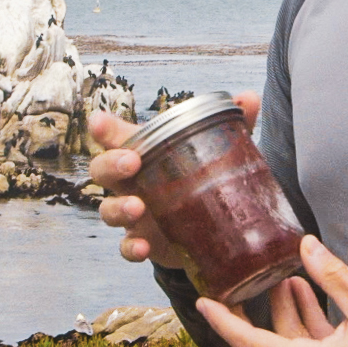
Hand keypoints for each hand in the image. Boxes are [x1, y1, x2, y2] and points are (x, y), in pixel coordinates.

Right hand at [89, 91, 260, 268]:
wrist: (209, 227)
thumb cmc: (200, 178)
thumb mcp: (215, 153)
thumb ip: (230, 127)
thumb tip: (248, 98)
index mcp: (143, 155)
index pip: (116, 137)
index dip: (104, 128)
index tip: (99, 122)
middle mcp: (131, 183)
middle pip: (102, 170)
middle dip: (111, 164)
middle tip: (131, 162)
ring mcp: (134, 215)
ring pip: (108, 210)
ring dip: (119, 207)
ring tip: (138, 208)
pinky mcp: (144, 242)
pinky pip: (126, 248)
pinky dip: (131, 248)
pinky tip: (143, 248)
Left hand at [197, 235, 347, 346]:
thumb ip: (333, 275)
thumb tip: (306, 245)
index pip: (249, 343)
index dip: (222, 321)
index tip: (201, 301)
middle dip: (245, 314)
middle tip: (231, 284)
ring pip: (283, 346)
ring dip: (280, 312)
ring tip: (281, 276)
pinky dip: (300, 323)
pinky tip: (303, 291)